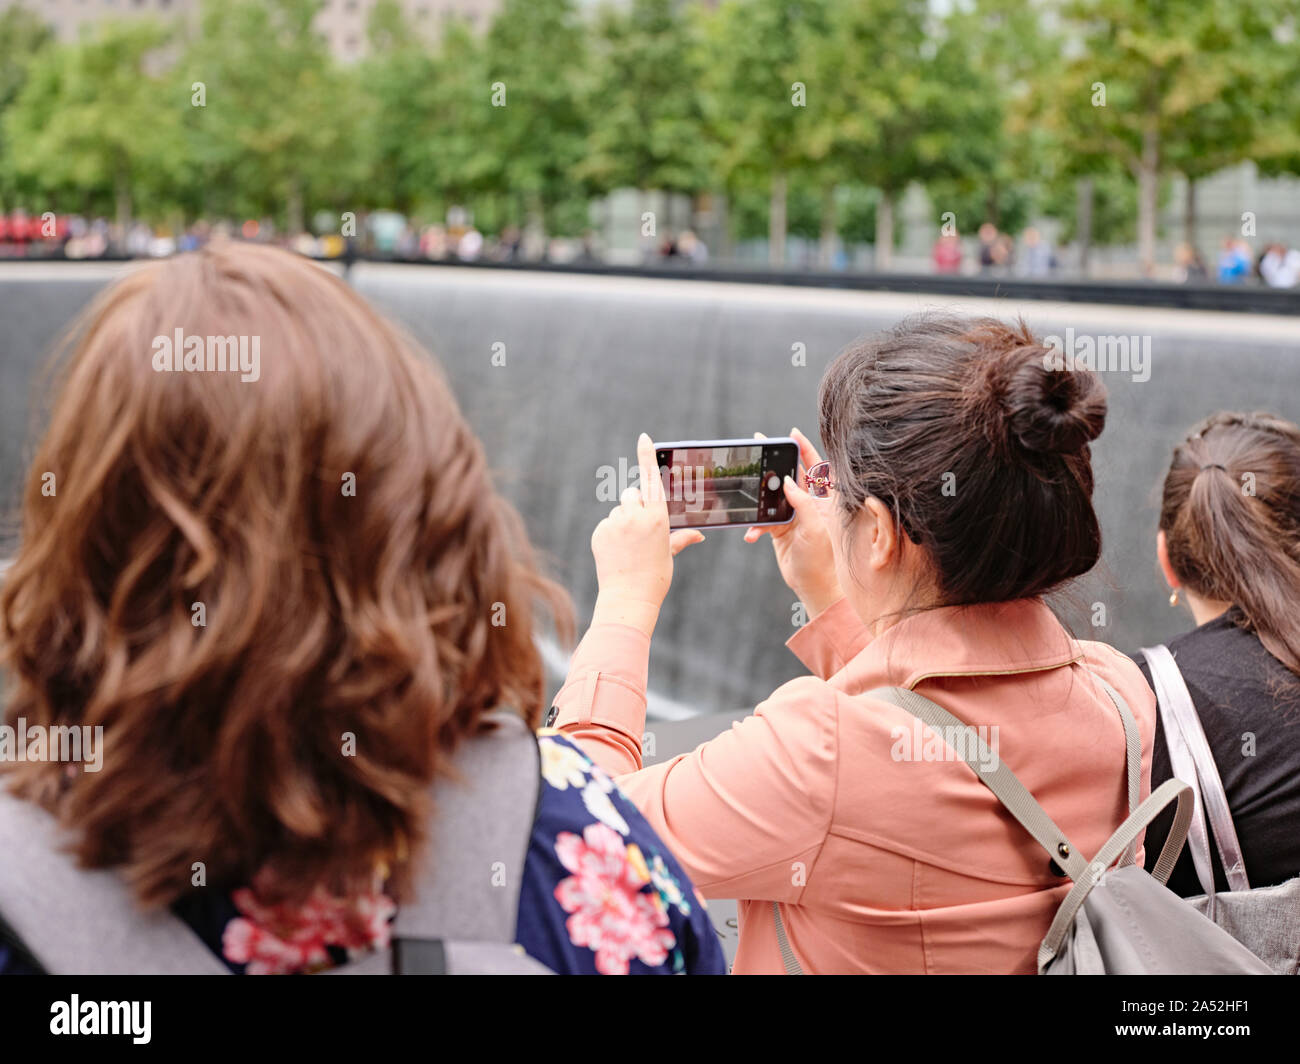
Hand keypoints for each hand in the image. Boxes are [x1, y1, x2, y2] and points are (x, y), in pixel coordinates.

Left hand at [590, 433, 704, 634]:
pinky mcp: (599, 532)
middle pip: (631, 494)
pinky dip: (611, 533)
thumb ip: (681, 539)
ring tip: (629, 546)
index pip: (651, 479)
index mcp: (657, 517)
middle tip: (640, 528)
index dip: (647, 456)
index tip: (643, 436)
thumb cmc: (655, 577)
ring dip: (623, 520)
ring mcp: (614, 523)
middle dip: (635, 505)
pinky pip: (606, 524)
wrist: (628, 598)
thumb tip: (699, 535)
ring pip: (618, 510)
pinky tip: (617, 552)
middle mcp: (635, 516)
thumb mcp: (669, 555)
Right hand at [744, 427, 842, 619]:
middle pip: (790, 477)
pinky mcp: (779, 530)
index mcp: (822, 501)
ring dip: (758, 501)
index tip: (792, 434)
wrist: (813, 586)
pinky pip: (763, 521)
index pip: (815, 469)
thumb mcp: (814, 529)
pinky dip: (755, 527)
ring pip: (772, 499)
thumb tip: (786, 481)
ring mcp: (793, 516)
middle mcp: (808, 505)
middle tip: (759, 448)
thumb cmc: (821, 559)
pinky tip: (751, 536)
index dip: (805, 450)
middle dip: (774, 464)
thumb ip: (802, 503)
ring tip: (745, 494)